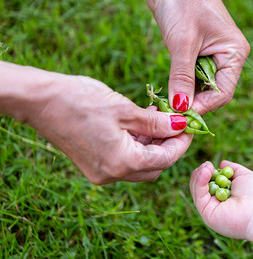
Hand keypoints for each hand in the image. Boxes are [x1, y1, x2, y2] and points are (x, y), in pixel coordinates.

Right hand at [23, 71, 191, 184]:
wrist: (41, 101)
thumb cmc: (81, 100)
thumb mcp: (125, 110)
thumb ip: (156, 123)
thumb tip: (180, 125)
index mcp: (122, 162)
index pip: (165, 160)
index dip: (181, 143)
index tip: (189, 126)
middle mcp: (112, 175)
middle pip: (155, 167)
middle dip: (169, 147)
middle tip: (176, 124)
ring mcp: (101, 172)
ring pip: (140, 165)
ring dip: (153, 147)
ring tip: (159, 120)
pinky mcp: (94, 166)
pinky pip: (125, 161)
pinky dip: (137, 147)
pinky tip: (141, 126)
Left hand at [142, 0, 249, 113]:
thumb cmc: (182, 2)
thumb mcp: (182, 44)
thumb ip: (182, 78)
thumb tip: (180, 109)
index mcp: (234, 52)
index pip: (224, 91)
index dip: (204, 106)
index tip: (182, 116)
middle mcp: (227, 56)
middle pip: (213, 91)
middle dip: (194, 102)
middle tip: (173, 113)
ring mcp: (212, 54)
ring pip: (201, 85)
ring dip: (186, 94)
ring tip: (169, 103)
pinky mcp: (196, 51)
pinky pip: (191, 75)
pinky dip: (181, 84)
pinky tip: (169, 90)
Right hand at [190, 160, 252, 238]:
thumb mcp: (244, 176)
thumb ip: (232, 169)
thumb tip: (221, 163)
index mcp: (224, 197)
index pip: (209, 184)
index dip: (206, 173)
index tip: (209, 164)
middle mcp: (216, 205)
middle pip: (200, 187)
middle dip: (200, 173)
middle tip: (206, 164)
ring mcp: (211, 210)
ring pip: (197, 191)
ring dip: (199, 176)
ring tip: (206, 166)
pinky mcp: (207, 214)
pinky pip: (199, 196)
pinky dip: (199, 182)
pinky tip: (205, 172)